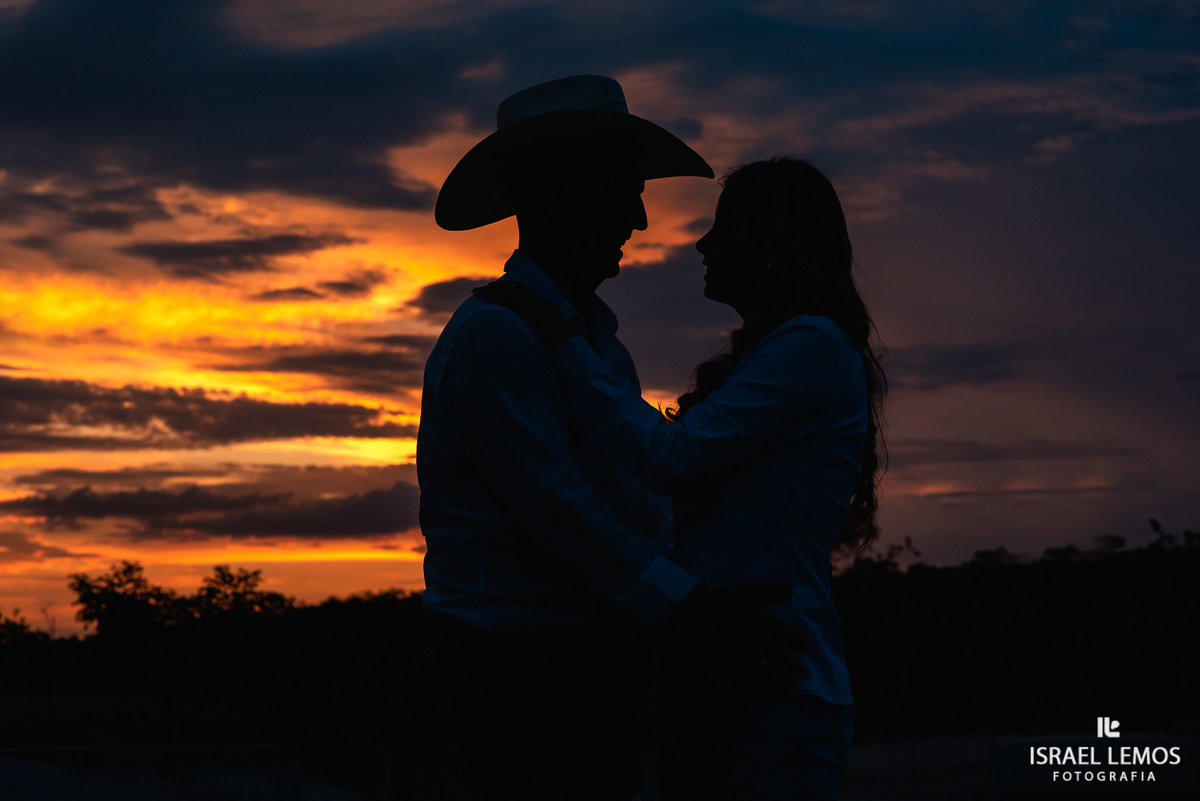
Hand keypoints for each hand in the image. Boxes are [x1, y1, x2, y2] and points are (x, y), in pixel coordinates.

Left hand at [472, 281, 573, 351]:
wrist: (565, 342)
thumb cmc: (560, 338)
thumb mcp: (551, 325)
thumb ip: (541, 321)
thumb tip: (534, 326)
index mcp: (539, 300)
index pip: (517, 289)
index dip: (503, 288)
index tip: (492, 289)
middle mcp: (533, 298)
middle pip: (508, 288)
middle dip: (492, 288)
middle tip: (479, 290)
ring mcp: (529, 303)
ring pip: (505, 293)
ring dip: (489, 292)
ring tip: (476, 293)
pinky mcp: (526, 311)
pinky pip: (507, 302)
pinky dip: (495, 299)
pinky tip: (484, 300)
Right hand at [668, 583, 809, 689]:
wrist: (695, 613)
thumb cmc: (722, 600)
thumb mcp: (748, 592)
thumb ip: (771, 592)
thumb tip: (790, 588)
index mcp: (764, 624)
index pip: (788, 635)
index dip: (799, 641)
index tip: (805, 646)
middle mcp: (758, 643)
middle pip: (783, 658)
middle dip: (796, 666)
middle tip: (804, 673)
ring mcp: (745, 658)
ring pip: (769, 674)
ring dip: (782, 682)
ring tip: (790, 688)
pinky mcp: (730, 668)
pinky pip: (749, 682)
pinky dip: (759, 689)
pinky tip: (764, 693)